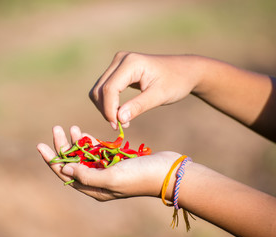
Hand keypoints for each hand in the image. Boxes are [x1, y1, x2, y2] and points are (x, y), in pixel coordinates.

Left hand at [37, 125, 181, 200]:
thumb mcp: (111, 177)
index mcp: (93, 189)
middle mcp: (98, 181)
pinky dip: (89, 141)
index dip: (52, 160)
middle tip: (56, 129)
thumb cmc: (140, 176)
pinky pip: (97, 150)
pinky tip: (83, 132)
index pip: (65, 174)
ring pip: (84, 155)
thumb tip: (64, 168)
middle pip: (73, 162)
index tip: (41, 145)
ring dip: (75, 141)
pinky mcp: (116, 160)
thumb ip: (87, 174)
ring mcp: (107, 170)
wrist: (168, 172)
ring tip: (70, 127)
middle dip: (62, 147)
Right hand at [89, 52, 203, 127]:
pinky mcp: (118, 71)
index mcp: (130, 63)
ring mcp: (117, 64)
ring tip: (122, 122)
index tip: (117, 127)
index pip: (109, 89)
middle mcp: (120, 60)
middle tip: (120, 127)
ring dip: (106, 108)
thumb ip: (139, 106)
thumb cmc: (176, 82)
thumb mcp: (159, 96)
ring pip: (99, 90)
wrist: (185, 71)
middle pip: (100, 89)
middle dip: (106, 110)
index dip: (109, 110)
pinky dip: (109, 104)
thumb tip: (119, 119)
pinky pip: (105, 89)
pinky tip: (122, 114)